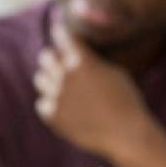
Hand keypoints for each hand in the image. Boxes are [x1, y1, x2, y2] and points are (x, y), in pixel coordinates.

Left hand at [33, 21, 150, 156]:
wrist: (126, 134)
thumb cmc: (126, 100)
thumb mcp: (113, 71)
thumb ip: (91, 60)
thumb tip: (77, 53)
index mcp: (81, 60)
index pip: (62, 37)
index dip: (60, 33)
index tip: (59, 32)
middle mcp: (65, 75)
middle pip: (46, 56)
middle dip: (53, 57)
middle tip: (61, 63)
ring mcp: (57, 96)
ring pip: (39, 78)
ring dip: (49, 79)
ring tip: (64, 87)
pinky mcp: (53, 116)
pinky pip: (42, 103)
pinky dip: (50, 103)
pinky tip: (64, 106)